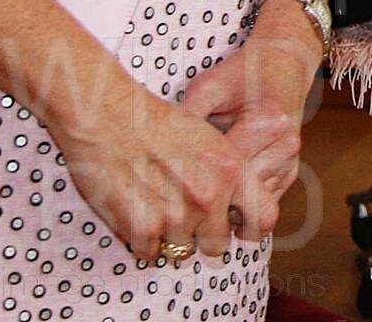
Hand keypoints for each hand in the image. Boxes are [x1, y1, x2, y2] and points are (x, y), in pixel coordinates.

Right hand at [52, 84, 250, 262]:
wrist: (108, 118)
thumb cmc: (158, 125)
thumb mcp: (210, 140)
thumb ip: (230, 175)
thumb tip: (241, 207)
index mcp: (231, 170)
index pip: (263, 219)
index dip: (251, 229)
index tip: (238, 228)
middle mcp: (208, 196)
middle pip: (218, 245)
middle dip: (203, 236)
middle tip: (185, 215)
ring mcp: (175, 215)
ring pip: (182, 251)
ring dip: (170, 237)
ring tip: (157, 206)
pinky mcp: (141, 228)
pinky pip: (150, 253)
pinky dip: (143, 240)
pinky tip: (137, 211)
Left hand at [178, 2, 323, 240]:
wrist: (284, 63)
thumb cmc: (243, 73)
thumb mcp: (208, 87)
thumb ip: (186, 118)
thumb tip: (155, 152)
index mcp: (264, 123)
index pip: (226, 171)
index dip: (196, 188)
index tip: (170, 198)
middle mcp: (283, 145)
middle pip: (241, 193)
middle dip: (210, 205)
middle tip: (178, 217)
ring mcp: (290, 159)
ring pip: (254, 203)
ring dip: (228, 210)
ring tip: (196, 215)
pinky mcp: (291, 169)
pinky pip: (264, 201)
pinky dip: (242, 205)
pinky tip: (219, 204)